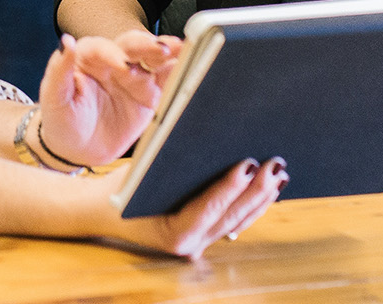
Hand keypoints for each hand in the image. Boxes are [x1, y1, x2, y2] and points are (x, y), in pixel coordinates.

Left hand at [36, 30, 182, 166]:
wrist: (78, 150)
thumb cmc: (62, 121)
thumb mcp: (54, 98)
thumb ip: (59, 70)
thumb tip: (66, 42)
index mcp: (88, 57)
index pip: (102, 48)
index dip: (112, 54)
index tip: (121, 66)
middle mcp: (114, 61)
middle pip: (132, 46)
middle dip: (147, 46)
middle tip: (161, 49)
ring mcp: (134, 77)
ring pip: (153, 59)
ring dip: (168, 53)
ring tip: (182, 49)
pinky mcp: (150, 94)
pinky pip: (166, 80)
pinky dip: (179, 72)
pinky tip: (191, 66)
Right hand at [94, 157, 287, 257]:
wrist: (103, 212)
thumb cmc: (120, 188)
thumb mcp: (140, 173)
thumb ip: (170, 162)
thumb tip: (206, 138)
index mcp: (172, 233)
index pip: (207, 209)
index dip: (230, 187)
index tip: (249, 165)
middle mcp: (190, 245)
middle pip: (231, 217)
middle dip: (257, 190)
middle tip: (275, 165)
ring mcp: (199, 244)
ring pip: (238, 222)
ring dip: (261, 198)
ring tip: (279, 173)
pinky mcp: (205, 235)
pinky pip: (234, 222)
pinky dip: (252, 204)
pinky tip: (268, 188)